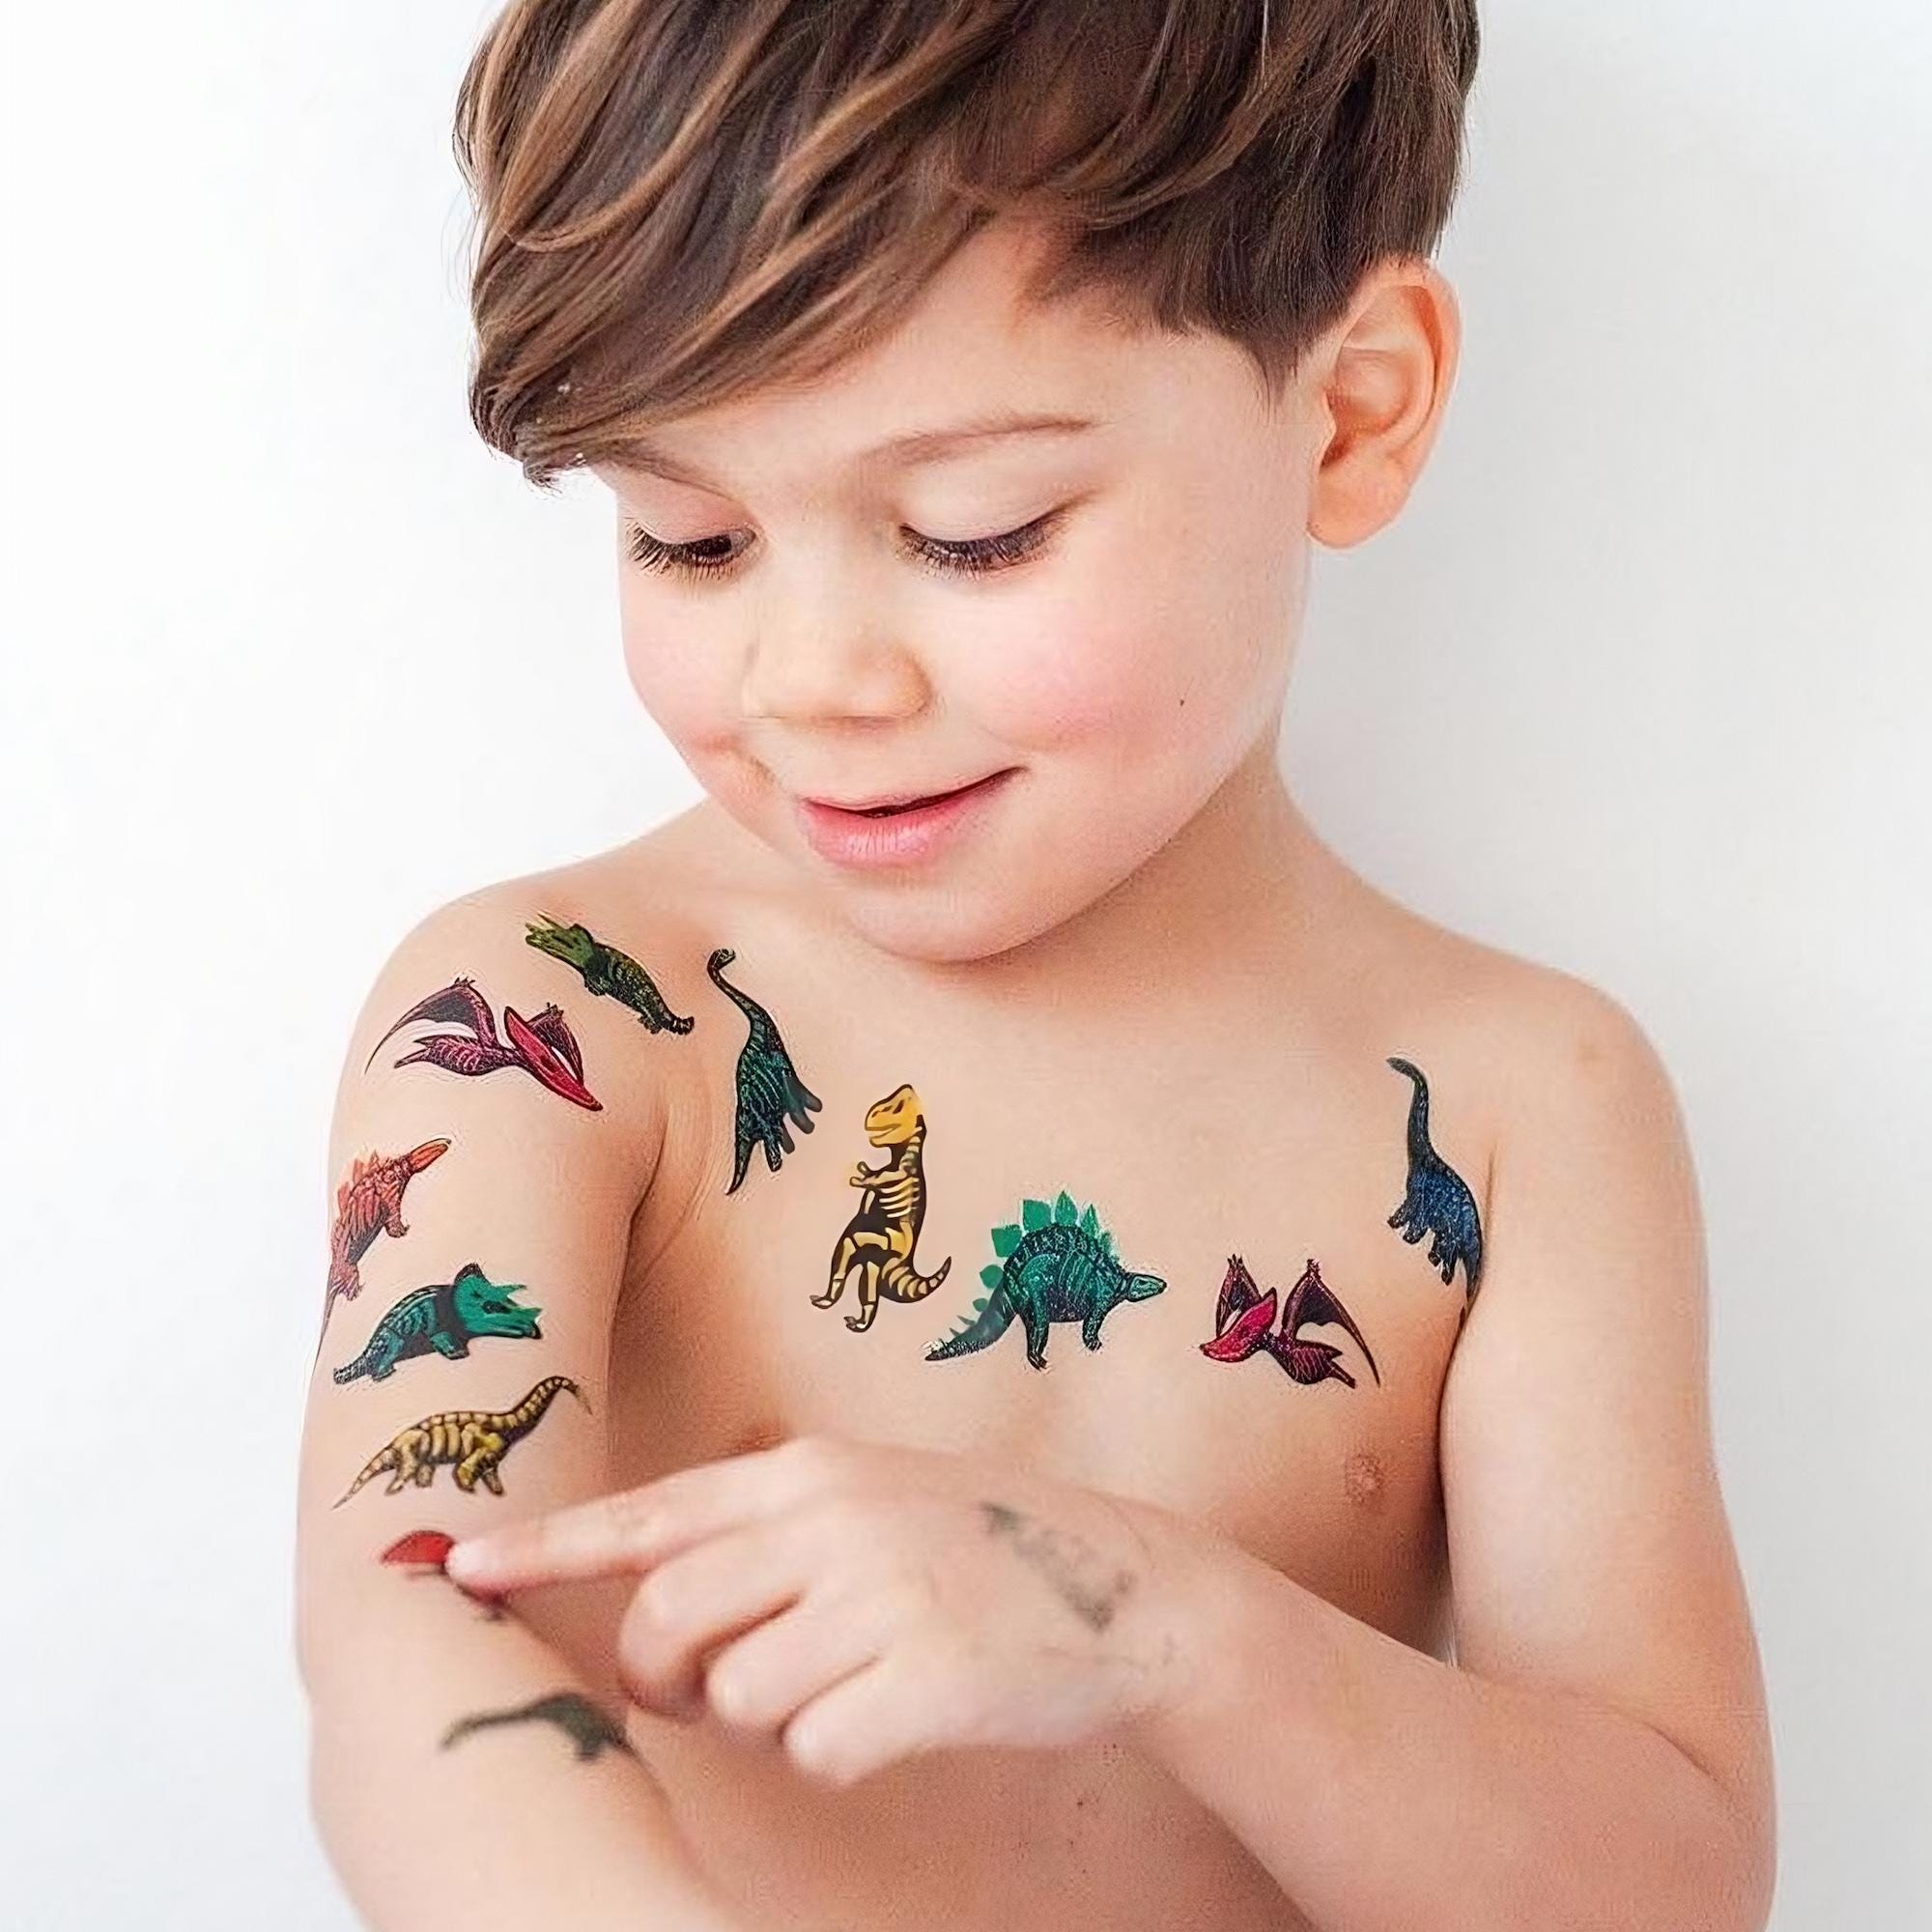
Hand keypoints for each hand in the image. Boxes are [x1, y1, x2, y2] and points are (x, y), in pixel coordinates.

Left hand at [443, 1434, 1233, 1786]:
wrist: (1131, 1591)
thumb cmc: (984, 1547)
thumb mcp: (875, 1497)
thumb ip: (770, 1529)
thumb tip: (656, 1601)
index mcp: (809, 1474)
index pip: (649, 1512)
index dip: (546, 1547)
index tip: (456, 1567)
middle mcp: (833, 1521)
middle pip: (665, 1620)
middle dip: (663, 1677)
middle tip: (711, 1693)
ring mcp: (881, 1594)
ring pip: (735, 1698)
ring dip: (764, 1722)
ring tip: (837, 1690)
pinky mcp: (923, 1674)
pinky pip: (816, 1750)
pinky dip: (837, 1754)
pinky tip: (896, 1717)